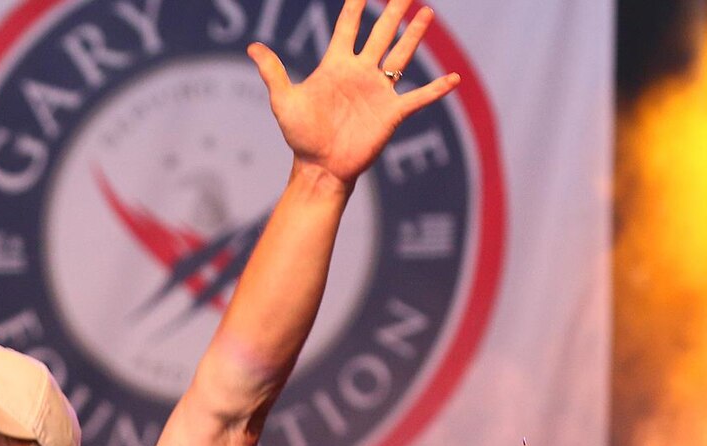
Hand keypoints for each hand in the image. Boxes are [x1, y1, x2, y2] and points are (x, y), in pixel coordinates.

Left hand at [246, 0, 461, 186]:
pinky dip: (437, 88)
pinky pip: (419, 97)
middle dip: (393, 11)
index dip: (355, 5)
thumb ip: (273, 72)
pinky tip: (454, 78)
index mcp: (337, 65)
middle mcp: (361, 73)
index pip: (348, 26)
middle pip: (381, 33)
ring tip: (428, 13)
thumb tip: (252, 47)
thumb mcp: (284, 101)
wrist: (319, 168)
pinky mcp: (392, 113)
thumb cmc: (300, 136)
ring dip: (415, 34)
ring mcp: (378, 91)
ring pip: (402, 54)